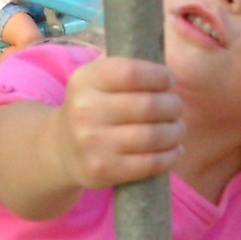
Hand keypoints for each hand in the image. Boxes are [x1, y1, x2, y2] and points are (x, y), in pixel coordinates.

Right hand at [55, 56, 185, 189]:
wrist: (62, 149)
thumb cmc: (92, 108)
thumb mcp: (96, 80)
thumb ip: (126, 69)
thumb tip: (167, 72)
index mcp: (85, 81)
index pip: (132, 73)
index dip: (159, 76)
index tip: (168, 81)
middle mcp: (85, 111)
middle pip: (148, 106)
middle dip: (172, 105)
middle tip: (176, 107)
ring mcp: (93, 143)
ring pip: (153, 136)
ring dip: (175, 131)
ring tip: (178, 129)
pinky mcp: (104, 170)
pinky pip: (150, 163)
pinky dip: (170, 156)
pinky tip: (174, 150)